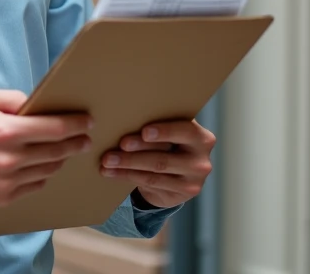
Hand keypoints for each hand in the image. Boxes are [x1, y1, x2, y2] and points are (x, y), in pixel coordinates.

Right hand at [0, 87, 91, 206]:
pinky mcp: (3, 197)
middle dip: (75, 142)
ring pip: (49, 169)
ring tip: (64, 149)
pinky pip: (36, 185)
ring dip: (60, 158)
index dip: (75, 124)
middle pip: (56, 151)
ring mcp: (6, 182)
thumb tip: (38, 104)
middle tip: (84, 137)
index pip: (53, 128)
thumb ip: (12, 98)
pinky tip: (43, 164)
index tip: (87, 122)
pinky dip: (43, 174)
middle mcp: (9, 159)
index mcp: (5, 131)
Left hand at [100, 120, 214, 209]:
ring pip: (153, 173)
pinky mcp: (179, 195)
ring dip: (127, 165)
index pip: (185, 132)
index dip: (165, 132)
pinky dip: (127, 176)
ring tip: (107, 160)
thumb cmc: (171, 142)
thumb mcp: (173, 131)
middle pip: (164, 157)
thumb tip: (130, 113)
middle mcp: (201, 162)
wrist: (179, 174)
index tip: (144, 131)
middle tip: (118, 146)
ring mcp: (192, 182)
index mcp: (202, 139)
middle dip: (136, 151)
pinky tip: (111, 172)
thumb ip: (163, 122)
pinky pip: (149, 184)